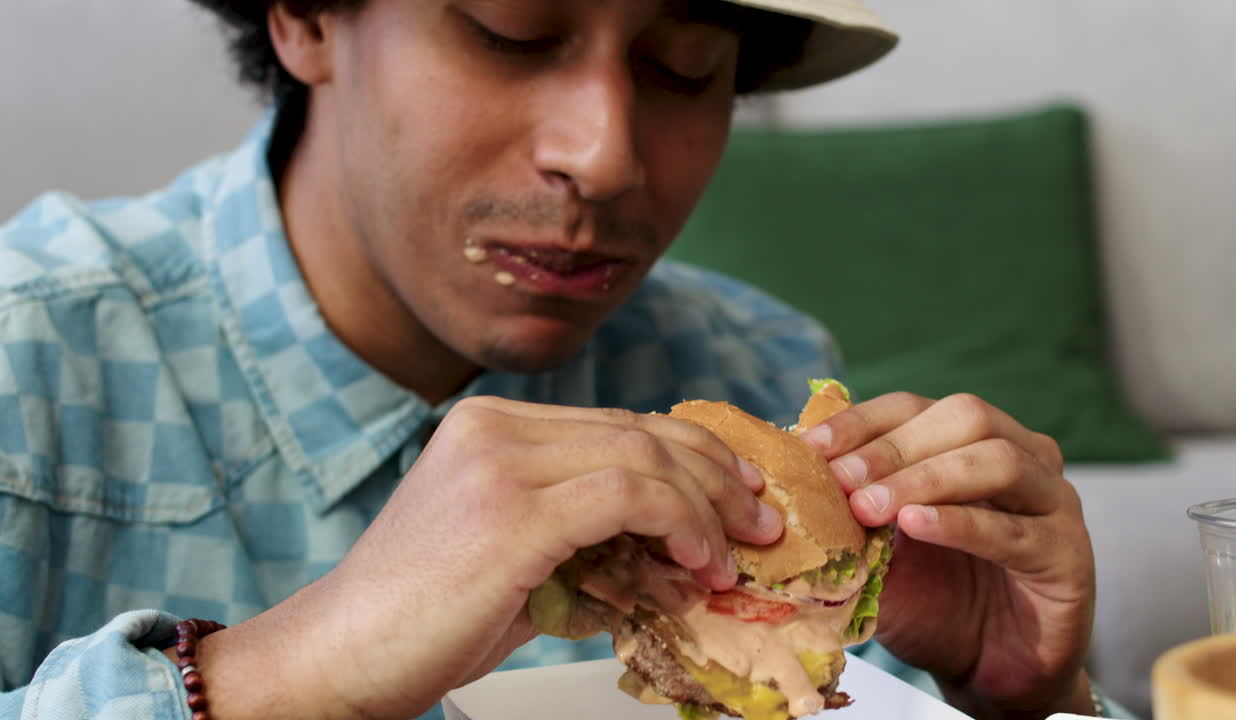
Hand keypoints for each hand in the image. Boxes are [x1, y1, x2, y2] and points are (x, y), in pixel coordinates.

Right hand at [192, 396, 783, 719]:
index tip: (735, 490)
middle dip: (715, 474)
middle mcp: (495, 430)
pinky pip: (628, 496)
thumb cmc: (421, 618)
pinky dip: (680, 525)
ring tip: (734, 553)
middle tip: (758, 519)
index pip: (619, 423)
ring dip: (706, 506)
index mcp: (492, 427)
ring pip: (643, 456)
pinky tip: (698, 562)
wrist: (341, 655)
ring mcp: (500, 464)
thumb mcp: (515, 557)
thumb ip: (584, 535)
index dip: (691, 454)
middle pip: (640, 430)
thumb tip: (671, 549)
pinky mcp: (511, 512)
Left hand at [803, 392, 1096, 718]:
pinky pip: (1014, 529)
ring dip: (925, 479)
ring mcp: (1053, 502)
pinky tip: (916, 527)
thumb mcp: (878, 547)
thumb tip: (792, 471)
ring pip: (997, 461)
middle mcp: (1022, 457)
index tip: (812, 448)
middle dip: (893, 446)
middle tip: (843, 480)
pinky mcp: (1068, 555)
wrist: (987, 670)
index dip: (862, 421)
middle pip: (964, 417)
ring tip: (871, 507)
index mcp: (971, 441)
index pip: (915, 407)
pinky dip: (960, 523)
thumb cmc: (932, 599)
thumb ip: (850, 508)